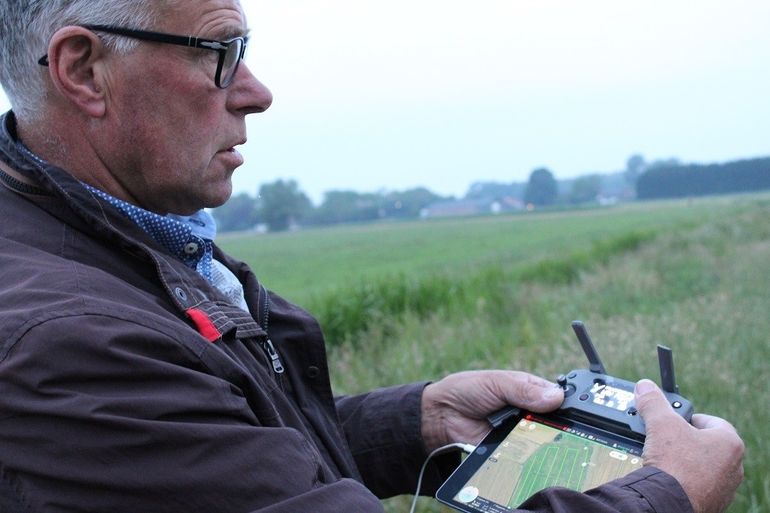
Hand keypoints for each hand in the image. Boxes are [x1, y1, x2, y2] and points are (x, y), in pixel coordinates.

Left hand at [420, 370, 563, 450]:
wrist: (441, 416)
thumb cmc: (467, 390)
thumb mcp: (496, 383)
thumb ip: (524, 389)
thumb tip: (556, 397)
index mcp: (529, 390)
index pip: (557, 398)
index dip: (566, 406)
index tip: (577, 413)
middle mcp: (529, 412)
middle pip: (555, 423)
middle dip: (558, 427)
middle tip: (560, 430)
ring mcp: (521, 433)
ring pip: (544, 441)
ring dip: (545, 443)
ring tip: (548, 443)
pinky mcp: (511, 450)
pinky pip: (526, 456)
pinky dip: (529, 457)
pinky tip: (534, 456)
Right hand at [635, 379, 743, 512]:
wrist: (669, 503)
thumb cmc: (675, 464)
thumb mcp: (660, 423)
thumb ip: (653, 402)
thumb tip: (644, 387)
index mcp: (729, 443)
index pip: (708, 420)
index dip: (685, 417)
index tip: (670, 421)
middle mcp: (733, 466)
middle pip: (704, 442)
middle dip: (683, 439)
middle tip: (664, 438)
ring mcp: (724, 486)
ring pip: (701, 464)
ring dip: (683, 459)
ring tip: (663, 458)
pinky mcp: (712, 502)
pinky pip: (697, 483)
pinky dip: (683, 478)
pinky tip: (668, 477)